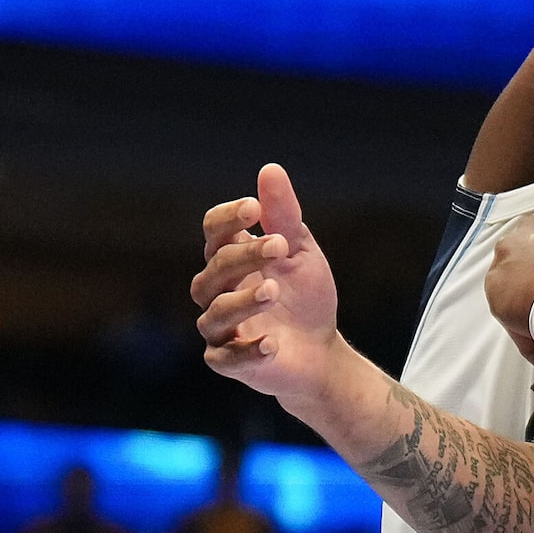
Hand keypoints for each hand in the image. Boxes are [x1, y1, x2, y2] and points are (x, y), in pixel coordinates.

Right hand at [193, 163, 341, 403]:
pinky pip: (226, 358)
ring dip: (242, 300)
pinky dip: (247, 350)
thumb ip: (283, 216)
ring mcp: (222, 329)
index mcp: (233, 259)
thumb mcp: (300, 252)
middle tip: (279, 246)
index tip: (255, 208)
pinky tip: (272, 342)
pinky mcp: (231, 362)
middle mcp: (219, 292)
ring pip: (213, 314)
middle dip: (243, 256)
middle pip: (214, 269)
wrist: (320, 349)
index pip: (213, 232)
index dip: (228, 218)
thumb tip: (269, 170)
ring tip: (273, 290)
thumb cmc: (304, 295)